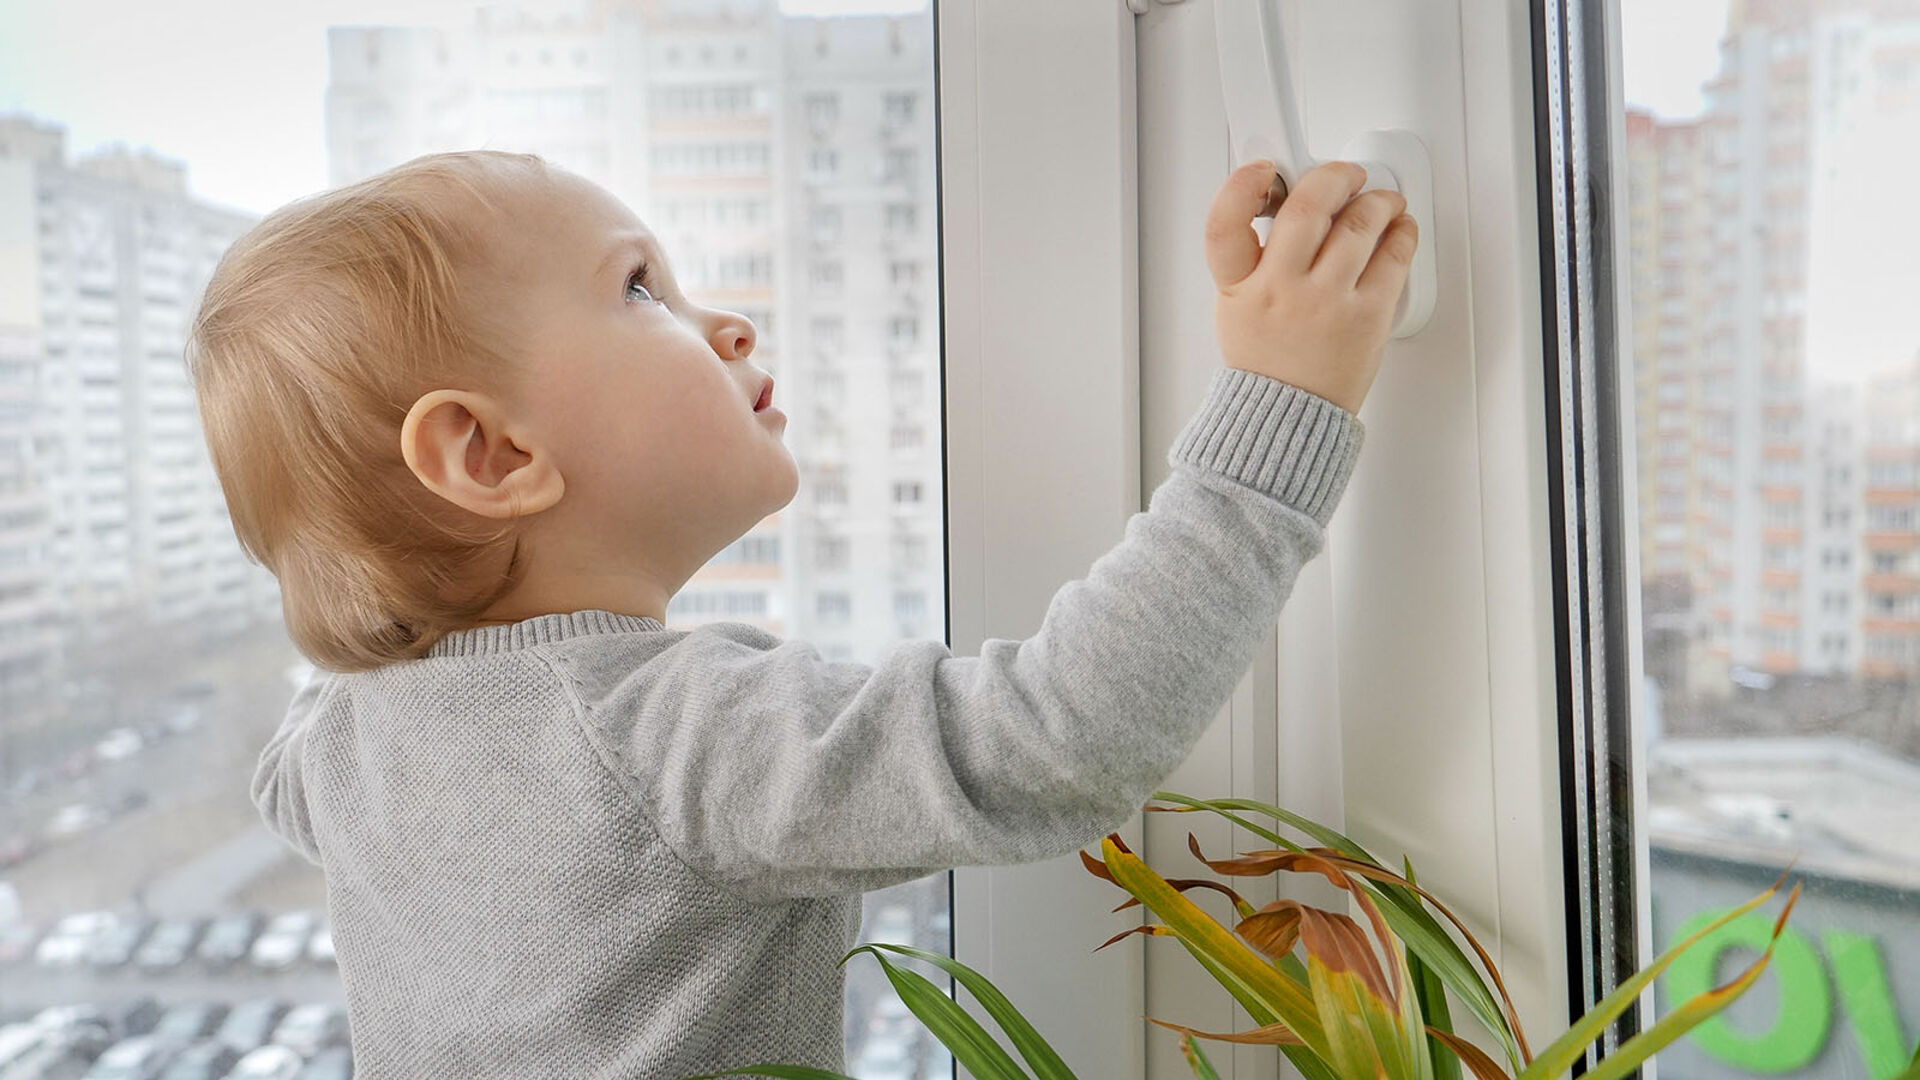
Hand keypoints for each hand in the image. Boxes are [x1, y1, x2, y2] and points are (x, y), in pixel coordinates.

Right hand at [1204, 159, 1418, 414]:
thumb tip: (1294, 204)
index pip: (1225, 224)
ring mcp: (1325, 303)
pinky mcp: (1366, 317)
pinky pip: (1394, 256)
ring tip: (1382, 201)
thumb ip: (1256, 256)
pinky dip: (1402, 232)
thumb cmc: (1268, 362)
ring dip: (1378, 200)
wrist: (1289, 418)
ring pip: (1360, 224)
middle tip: (1346, 175)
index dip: (1241, 186)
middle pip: (1308, 209)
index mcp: (1238, 288)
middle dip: (1334, 177)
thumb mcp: (1237, 306)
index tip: (1264, 170)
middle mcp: (1279, 291)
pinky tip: (1399, 229)